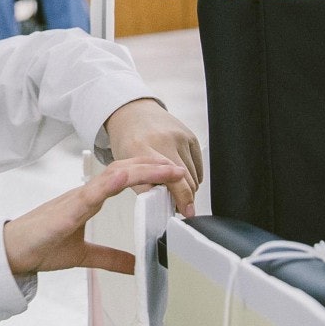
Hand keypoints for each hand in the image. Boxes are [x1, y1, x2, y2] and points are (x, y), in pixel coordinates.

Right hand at [3, 156, 188, 275]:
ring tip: (163, 168)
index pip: (124, 177)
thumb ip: (110, 257)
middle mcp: (85, 194)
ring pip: (112, 177)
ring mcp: (75, 200)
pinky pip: (90, 194)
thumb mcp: (83, 255)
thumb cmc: (41, 247)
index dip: (148, 172)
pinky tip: (125, 177)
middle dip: (153, 167)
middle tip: (180, 169)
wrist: (11, 254)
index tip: (173, 173)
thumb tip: (135, 266)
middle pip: (124, 170)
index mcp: (89, 200)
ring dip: (140, 171)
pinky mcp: (65, 213)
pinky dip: (109, 184)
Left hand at [102, 98, 202, 214]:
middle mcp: (163, 140)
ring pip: (194, 176)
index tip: (186, 211)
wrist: (135, 114)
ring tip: (174, 188)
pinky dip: (192, 176)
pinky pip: (198, 166)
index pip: (169, 178)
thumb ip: (143, 187)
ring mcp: (179, 137)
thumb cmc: (129, 141)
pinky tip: (180, 175)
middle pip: (186, 180)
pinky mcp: (190, 136)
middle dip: (184, 197)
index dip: (181, 197)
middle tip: (177, 205)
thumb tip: (162, 207)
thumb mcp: (126, 166)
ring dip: (187, 188)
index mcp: (142, 149)